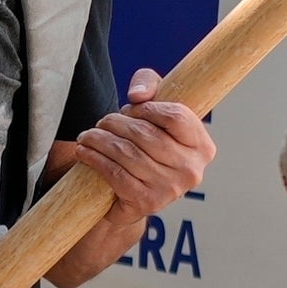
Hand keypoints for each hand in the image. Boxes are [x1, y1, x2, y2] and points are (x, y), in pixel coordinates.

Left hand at [49, 67, 218, 230]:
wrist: (137, 195)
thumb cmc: (148, 144)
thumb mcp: (155, 108)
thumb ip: (150, 84)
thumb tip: (136, 96)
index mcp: (202, 146)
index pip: (176, 116)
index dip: (146, 108)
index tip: (129, 110)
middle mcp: (191, 170)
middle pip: (146, 134)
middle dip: (116, 123)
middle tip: (101, 122)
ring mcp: (170, 189)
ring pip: (128, 153)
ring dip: (100, 140)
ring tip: (88, 135)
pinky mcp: (147, 203)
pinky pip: (116, 174)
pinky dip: (95, 160)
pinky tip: (84, 152)